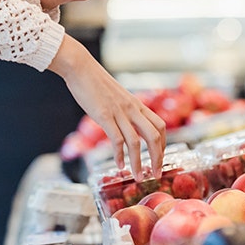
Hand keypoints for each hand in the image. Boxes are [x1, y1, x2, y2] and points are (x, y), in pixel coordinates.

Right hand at [48, 34, 164, 180]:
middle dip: (158, 158)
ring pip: (136, 142)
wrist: (81, 67)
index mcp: (136, 104)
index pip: (160, 126)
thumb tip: (125, 123)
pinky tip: (118, 164)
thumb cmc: (95, 82)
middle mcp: (132, 109)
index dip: (163, 145)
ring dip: (139, 163)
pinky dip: (119, 155)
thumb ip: (124, 109)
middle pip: (154, 136)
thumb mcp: (116, 96)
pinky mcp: (103, 116)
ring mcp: (118, 112)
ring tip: (138, 177)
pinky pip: (116, 140)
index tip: (160, 159)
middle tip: (156, 174)